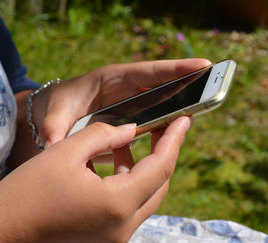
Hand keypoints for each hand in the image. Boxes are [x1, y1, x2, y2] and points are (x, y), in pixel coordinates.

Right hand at [0, 116, 190, 242]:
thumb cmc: (26, 191)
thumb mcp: (65, 152)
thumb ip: (103, 134)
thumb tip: (131, 130)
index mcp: (117, 205)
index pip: (161, 167)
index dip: (174, 140)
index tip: (184, 120)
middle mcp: (122, 230)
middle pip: (157, 187)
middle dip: (159, 156)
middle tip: (155, 130)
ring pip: (141, 201)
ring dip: (138, 173)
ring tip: (121, 146)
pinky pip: (124, 214)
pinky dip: (123, 190)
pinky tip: (106, 171)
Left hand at [33, 58, 209, 147]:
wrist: (53, 114)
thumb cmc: (56, 106)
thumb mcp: (53, 114)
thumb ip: (55, 128)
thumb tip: (56, 145)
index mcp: (111, 80)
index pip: (146, 72)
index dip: (174, 69)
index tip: (202, 66)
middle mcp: (125, 91)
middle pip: (161, 87)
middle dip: (186, 87)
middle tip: (214, 86)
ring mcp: (129, 106)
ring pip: (159, 107)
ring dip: (174, 114)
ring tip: (192, 121)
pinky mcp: (128, 121)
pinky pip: (148, 126)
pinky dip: (155, 136)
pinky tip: (159, 150)